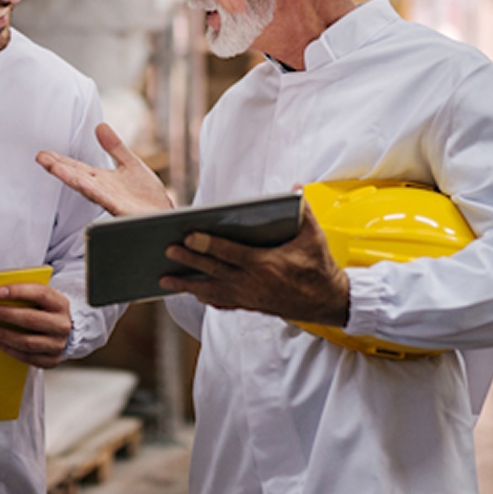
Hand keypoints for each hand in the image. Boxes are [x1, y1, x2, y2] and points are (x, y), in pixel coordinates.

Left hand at [0, 282, 71, 368]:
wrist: (62, 333)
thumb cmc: (47, 313)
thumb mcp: (43, 300)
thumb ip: (26, 295)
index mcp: (60, 304)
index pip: (40, 294)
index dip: (19, 291)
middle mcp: (61, 325)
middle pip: (31, 319)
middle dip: (5, 314)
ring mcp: (57, 344)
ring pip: (26, 341)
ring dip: (3, 334)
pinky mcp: (50, 360)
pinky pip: (26, 357)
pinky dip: (8, 348)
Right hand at [36, 122, 172, 216]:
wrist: (165, 216)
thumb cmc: (147, 197)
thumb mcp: (130, 164)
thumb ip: (115, 147)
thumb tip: (100, 125)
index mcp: (102, 180)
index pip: (77, 168)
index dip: (60, 161)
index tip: (43, 154)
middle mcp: (102, 190)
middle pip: (76, 176)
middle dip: (58, 167)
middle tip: (40, 157)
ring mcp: (110, 200)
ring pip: (85, 187)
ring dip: (69, 177)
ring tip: (53, 167)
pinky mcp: (121, 209)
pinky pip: (104, 199)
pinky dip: (92, 190)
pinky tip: (82, 182)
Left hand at [159, 206, 349, 324]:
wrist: (328, 301)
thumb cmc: (319, 265)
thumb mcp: (314, 236)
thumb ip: (303, 209)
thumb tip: (294, 187)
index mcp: (266, 265)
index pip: (230, 253)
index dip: (208, 244)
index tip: (188, 236)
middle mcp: (253, 284)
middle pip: (214, 271)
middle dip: (189, 261)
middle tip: (167, 250)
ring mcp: (250, 298)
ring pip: (212, 292)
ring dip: (187, 285)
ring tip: (164, 278)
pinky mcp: (250, 306)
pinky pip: (222, 303)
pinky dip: (205, 297)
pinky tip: (190, 291)